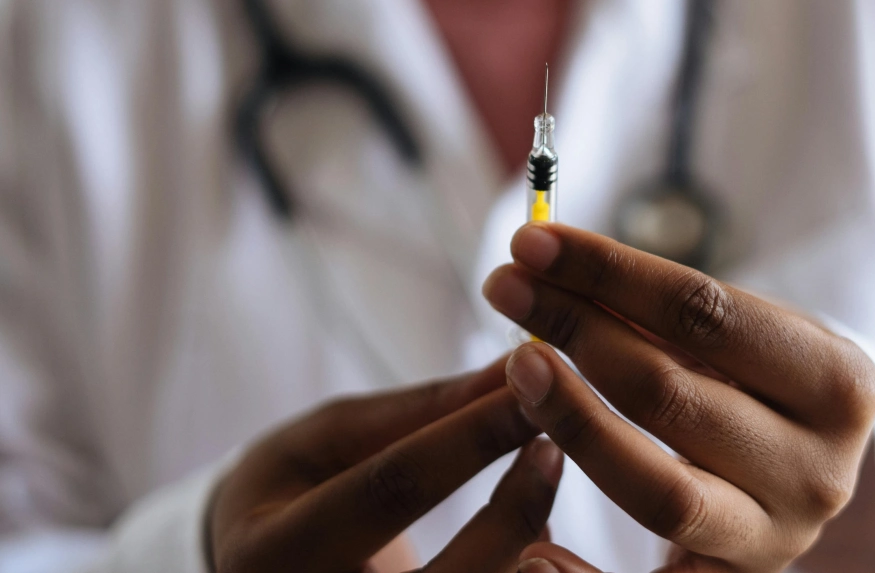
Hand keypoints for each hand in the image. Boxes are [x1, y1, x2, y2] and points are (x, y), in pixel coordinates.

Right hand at [208, 357, 564, 572]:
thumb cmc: (290, 489)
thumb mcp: (329, 437)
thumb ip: (419, 410)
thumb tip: (509, 368)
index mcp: (274, 553)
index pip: (390, 490)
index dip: (468, 438)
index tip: (527, 388)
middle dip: (514, 509)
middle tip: (553, 444)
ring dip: (526, 546)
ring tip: (544, 481)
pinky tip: (531, 533)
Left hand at [482, 226, 874, 571]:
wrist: (812, 469)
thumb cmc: (768, 379)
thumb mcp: (753, 332)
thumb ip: (672, 312)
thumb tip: (554, 266)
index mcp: (839, 384)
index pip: (704, 312)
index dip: (609, 273)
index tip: (534, 241)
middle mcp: (819, 470)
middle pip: (670, 394)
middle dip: (575, 330)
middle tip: (507, 288)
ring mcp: (779, 538)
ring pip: (658, 489)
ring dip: (572, 418)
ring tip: (516, 363)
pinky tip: (534, 550)